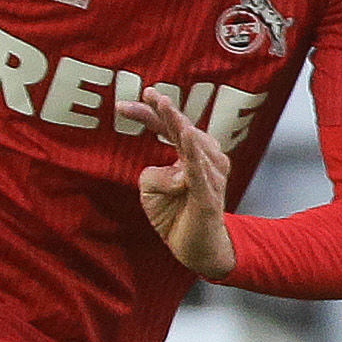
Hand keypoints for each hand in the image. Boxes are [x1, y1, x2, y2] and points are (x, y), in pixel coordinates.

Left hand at [134, 85, 235, 278]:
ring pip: (195, 147)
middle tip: (150, 94)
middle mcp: (206, 161)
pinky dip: (195, 153)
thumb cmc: (175, 215)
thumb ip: (151, 174)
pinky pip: (201, 172)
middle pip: (184, 130)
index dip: (153, 113)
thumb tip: (158, 168)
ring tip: (166, 107)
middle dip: (166, 111)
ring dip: (179, 126)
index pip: (172, 128)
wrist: (197, 248)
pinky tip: (188, 135)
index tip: (131, 99)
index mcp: (191, 156)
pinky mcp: (208, 196)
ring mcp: (210, 177)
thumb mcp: (151, 191)